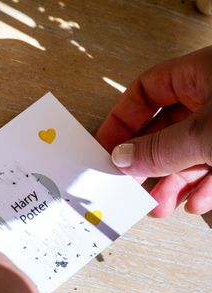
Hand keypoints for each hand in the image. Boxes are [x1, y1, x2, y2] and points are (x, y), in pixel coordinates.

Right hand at [96, 46, 211, 216]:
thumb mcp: (206, 133)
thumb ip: (162, 148)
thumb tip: (124, 158)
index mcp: (204, 73)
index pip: (148, 90)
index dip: (123, 119)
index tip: (106, 148)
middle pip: (166, 129)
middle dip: (148, 163)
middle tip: (129, 183)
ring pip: (189, 154)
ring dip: (172, 183)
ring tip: (158, 205)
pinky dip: (203, 187)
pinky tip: (194, 202)